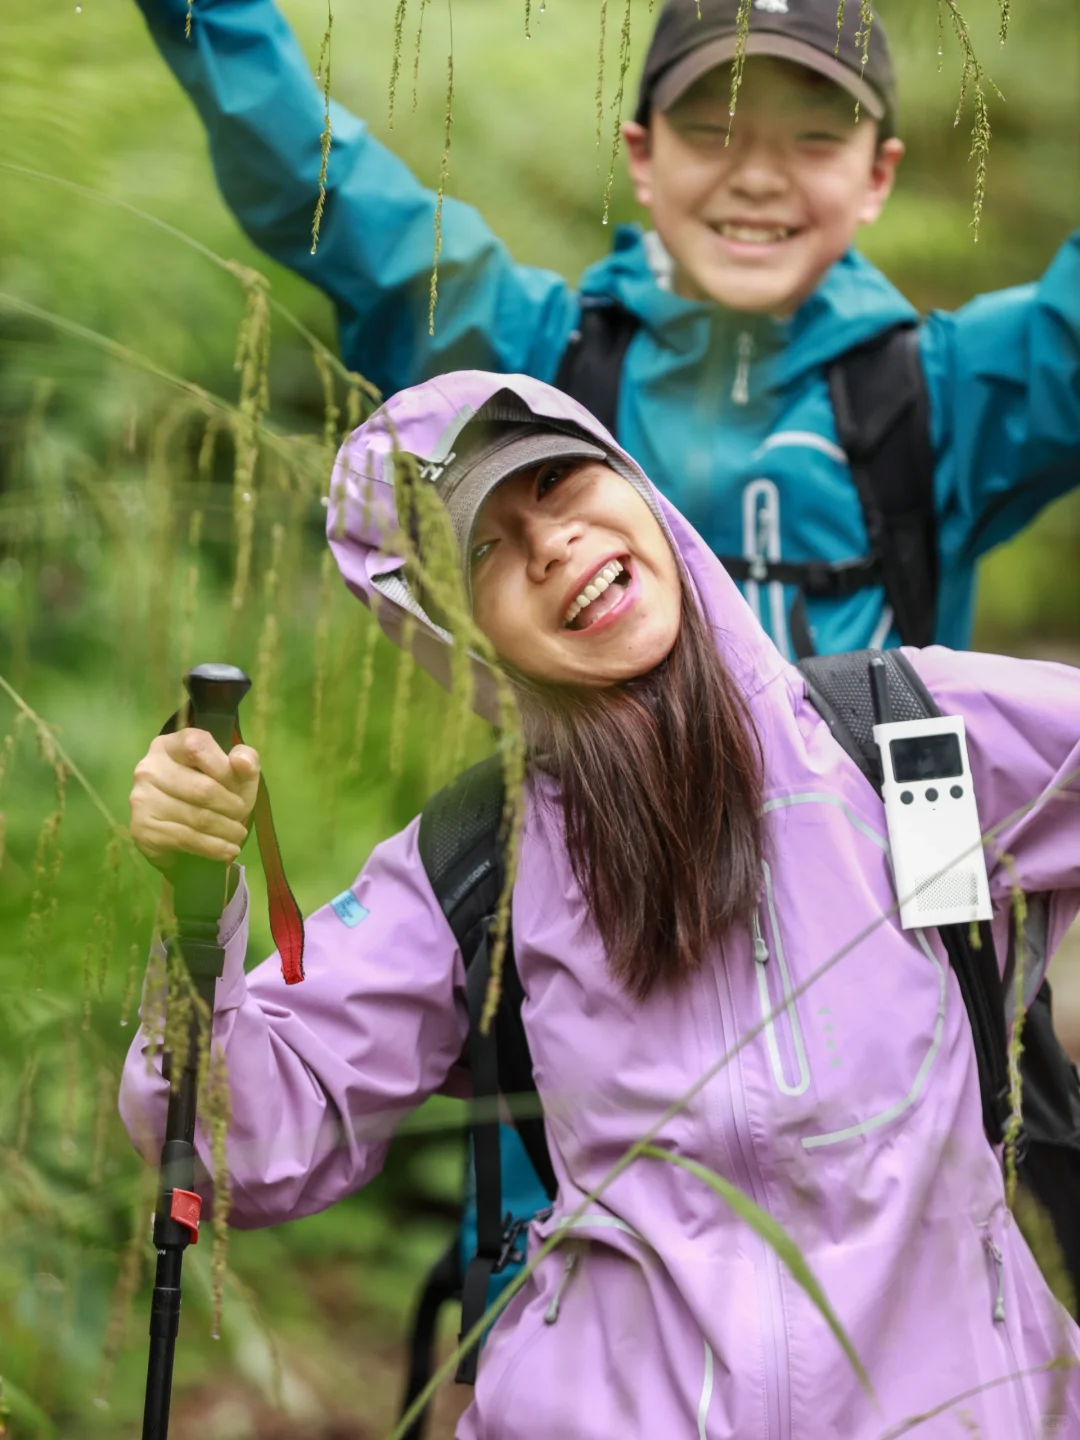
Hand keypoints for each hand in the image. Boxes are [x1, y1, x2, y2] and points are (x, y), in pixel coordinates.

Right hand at [129, 729, 259, 873]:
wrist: (186, 836)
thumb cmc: (214, 796)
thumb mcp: (236, 776)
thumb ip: (245, 761)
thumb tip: (241, 760)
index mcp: (170, 746)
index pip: (198, 748)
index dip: (225, 769)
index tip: (238, 787)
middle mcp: (150, 768)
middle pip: (202, 788)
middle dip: (232, 807)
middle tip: (242, 816)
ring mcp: (142, 798)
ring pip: (197, 817)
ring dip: (226, 830)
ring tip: (238, 835)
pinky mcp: (142, 827)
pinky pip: (186, 838)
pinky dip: (213, 847)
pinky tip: (227, 850)